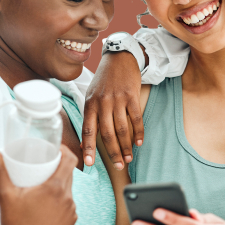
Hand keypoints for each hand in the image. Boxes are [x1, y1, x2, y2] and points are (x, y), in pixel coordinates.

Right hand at [0, 145, 77, 224]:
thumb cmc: (15, 224)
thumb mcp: (5, 195)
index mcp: (55, 188)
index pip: (70, 160)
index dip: (64, 150)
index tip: (55, 149)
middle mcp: (68, 199)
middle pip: (69, 173)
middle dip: (59, 167)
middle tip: (44, 165)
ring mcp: (71, 211)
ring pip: (69, 189)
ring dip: (60, 184)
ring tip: (45, 183)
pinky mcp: (71, 222)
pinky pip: (69, 204)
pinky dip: (61, 200)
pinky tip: (50, 202)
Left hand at [82, 50, 143, 168]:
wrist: (119, 58)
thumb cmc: (104, 80)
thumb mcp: (92, 95)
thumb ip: (90, 117)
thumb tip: (85, 142)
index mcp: (90, 104)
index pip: (88, 129)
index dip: (88, 147)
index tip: (89, 163)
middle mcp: (103, 103)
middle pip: (107, 134)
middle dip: (113, 152)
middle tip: (118, 166)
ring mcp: (118, 99)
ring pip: (122, 129)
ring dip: (126, 146)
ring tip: (128, 158)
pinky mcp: (132, 96)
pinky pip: (136, 119)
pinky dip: (138, 133)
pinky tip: (139, 143)